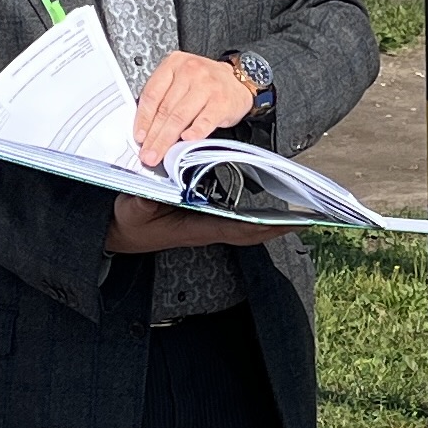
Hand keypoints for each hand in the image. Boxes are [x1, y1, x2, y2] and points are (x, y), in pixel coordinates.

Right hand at [106, 191, 281, 252]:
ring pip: (246, 227)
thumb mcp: (131, 209)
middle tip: (310, 216)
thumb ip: (142, 201)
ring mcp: (206, 226)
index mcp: (197, 228)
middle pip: (252, 232)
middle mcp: (207, 228)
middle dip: (281, 226)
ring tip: (296, 210)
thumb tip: (152, 193)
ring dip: (271, 222)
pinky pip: (235, 221)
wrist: (117, 234)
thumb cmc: (127, 222)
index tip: (295, 222)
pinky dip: (254, 216)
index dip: (268, 227)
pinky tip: (266, 208)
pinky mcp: (201, 220)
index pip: (241, 229)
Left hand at [133, 50, 259, 164]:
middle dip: (153, 136)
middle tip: (147, 152)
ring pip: (180, 117)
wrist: (240, 79)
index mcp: (174, 63)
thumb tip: (146, 128)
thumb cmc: (207, 82)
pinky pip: (204, 121)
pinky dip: (194, 133)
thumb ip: (164, 97)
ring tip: (160, 153)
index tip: (139, 136)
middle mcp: (190, 72)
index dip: (143, 119)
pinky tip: (186, 141)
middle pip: (165, 109)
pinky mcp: (222, 102)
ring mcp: (207, 87)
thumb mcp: (181, 79)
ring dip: (167, 140)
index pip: (152, 94)